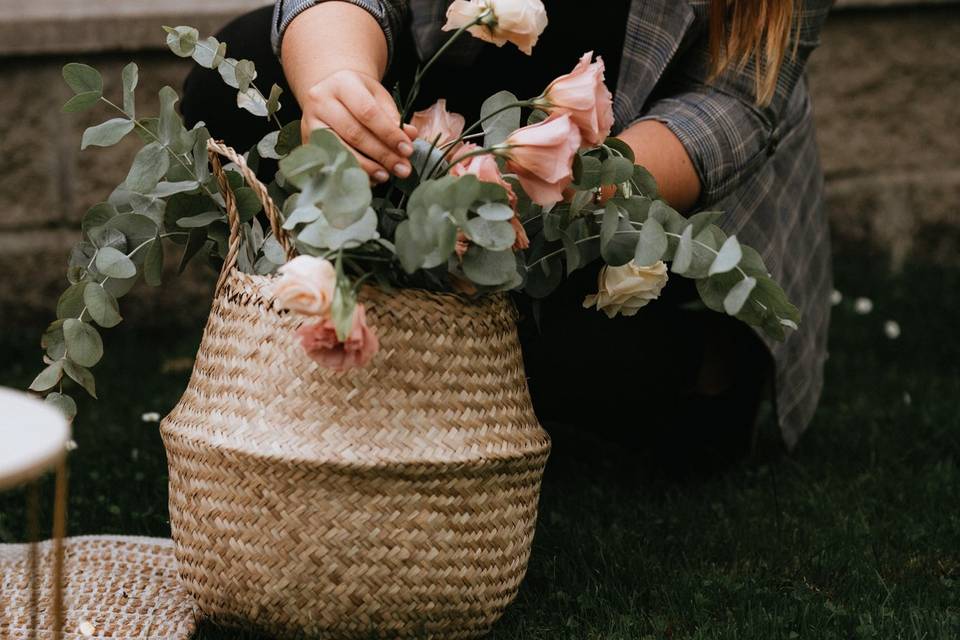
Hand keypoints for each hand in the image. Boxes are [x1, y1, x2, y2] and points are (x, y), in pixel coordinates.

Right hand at [300, 69, 417, 183]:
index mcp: (342, 84)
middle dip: (382, 154)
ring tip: (387, 175)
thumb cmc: (358, 96)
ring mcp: (310, 122)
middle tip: (402, 168)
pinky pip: (332, 160)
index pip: (368, 112)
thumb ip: (393, 116)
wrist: (330, 93)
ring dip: (367, 167)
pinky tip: (369, 177)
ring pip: (340, 149)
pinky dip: (352, 170)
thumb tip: (410, 136)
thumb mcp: (377, 97)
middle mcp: (321, 101)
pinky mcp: (307, 141)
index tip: (407, 149)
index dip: (389, 134)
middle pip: (354, 133)